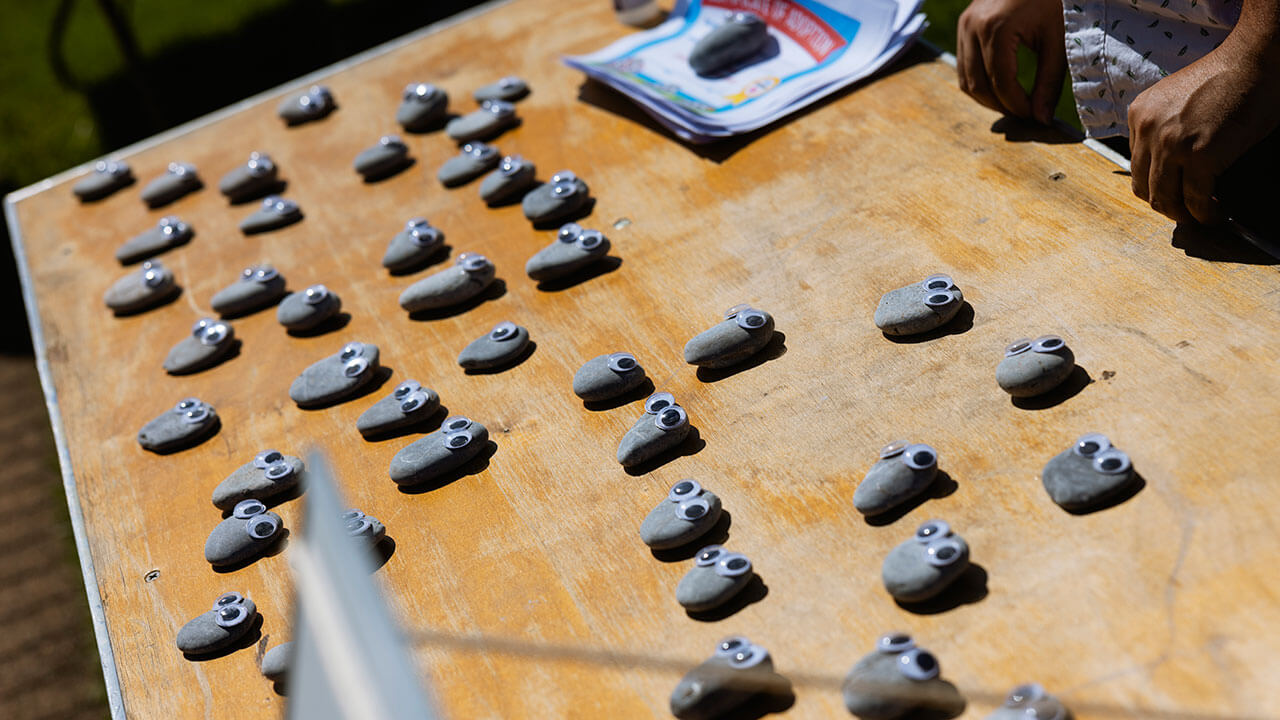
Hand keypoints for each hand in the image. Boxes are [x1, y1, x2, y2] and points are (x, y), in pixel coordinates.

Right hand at [957, 0, 1065, 123]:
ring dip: (987, 98)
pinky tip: (1000, 87)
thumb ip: (1050, 81)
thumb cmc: (1052, 0)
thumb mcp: (1058, 39)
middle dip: (1000, 106)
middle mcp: (973, 27)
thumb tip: (1041, 119)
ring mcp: (964, 26)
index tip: (1035, 116)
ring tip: (1013, 104)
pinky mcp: (963, 26)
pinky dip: (979, 83)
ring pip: (965, 80)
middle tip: (1025, 114)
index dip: (1017, 105)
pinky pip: (963, 66)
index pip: (1001, 82)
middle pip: (978, 85)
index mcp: (997, 28)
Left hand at [1128, 46, 1279, 224]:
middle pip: (1144, 187)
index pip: (1137, 164)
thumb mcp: (1176, 100)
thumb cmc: (1228, 76)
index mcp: (1139, 115)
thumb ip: (1164, 126)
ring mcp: (1171, 145)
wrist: (1255, 58)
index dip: (1155, 183)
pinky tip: (1216, 215)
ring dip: (1183, 215)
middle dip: (1165, 205)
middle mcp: (1147, 131)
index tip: (1173, 191)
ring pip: (1164, 199)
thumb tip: (1172, 163)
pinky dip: (1206, 214)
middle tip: (1185, 212)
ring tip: (1200, 217)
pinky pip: (1196, 199)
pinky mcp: (1199, 156)